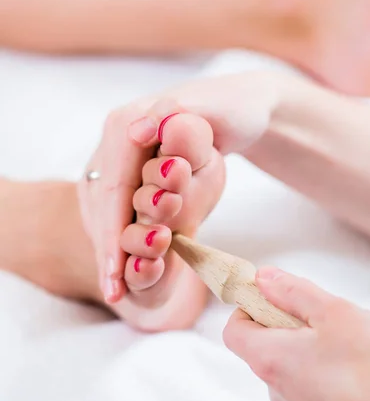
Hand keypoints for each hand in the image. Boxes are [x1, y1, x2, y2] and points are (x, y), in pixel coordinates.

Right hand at [78, 69, 282, 304]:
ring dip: (111, 249)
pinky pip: (118, 211)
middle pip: (104, 201)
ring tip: (116, 289)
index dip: (113, 226)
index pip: (113, 183)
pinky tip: (121, 274)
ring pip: (107, 210)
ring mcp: (116, 160)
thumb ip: (175, 119)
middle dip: (109, 246)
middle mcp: (114, 142)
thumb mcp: (211, 110)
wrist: (233, 110)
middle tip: (114, 290)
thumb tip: (137, 131)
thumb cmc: (228, 111)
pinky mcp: (126, 175)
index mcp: (126, 122)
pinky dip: (120, 242)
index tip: (116, 267)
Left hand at [224, 267, 369, 400]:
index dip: (249, 306)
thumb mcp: (333, 312)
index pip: (234, 329)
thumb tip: (262, 278)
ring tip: (347, 343)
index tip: (274, 294)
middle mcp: (277, 390)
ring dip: (310, 345)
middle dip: (288, 322)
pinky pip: (312, 384)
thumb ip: (292, 291)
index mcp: (269, 360)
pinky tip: (357, 366)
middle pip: (264, 345)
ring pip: (291, 364)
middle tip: (324, 316)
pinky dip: (325, 368)